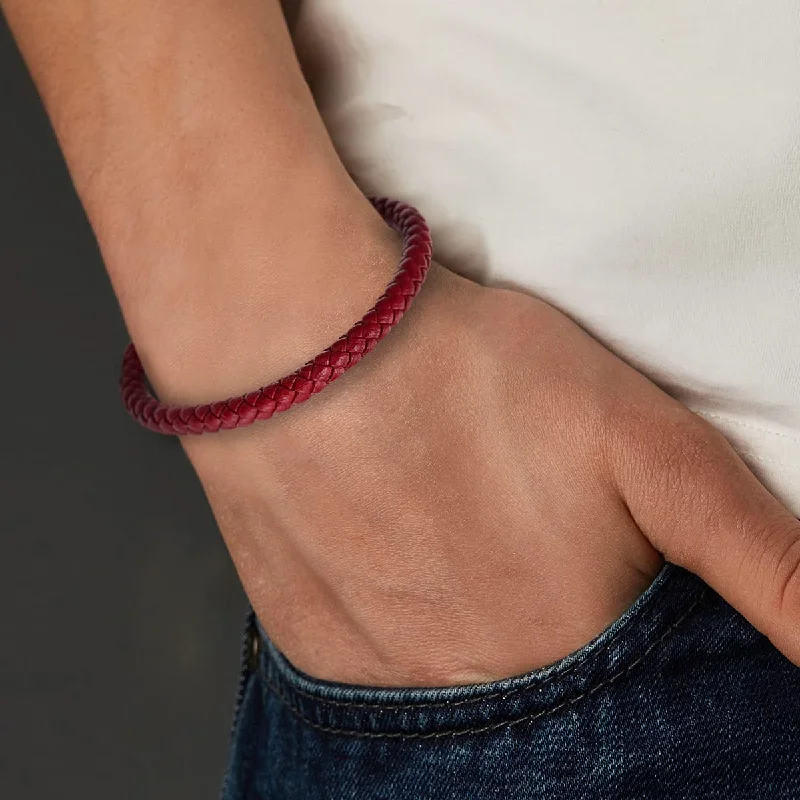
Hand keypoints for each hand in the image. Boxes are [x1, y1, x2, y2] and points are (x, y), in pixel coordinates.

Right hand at [182, 262, 799, 686]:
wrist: (304, 348)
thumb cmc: (469, 373)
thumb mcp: (644, 442)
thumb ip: (756, 552)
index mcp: (569, 651)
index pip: (631, 701)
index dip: (613, 620)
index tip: (581, 575)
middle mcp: (474, 691)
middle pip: (540, 688)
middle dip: (543, 617)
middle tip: (507, 530)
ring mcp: (383, 683)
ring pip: (457, 684)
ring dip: (470, 622)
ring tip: (450, 530)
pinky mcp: (317, 652)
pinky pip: (380, 671)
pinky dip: (401, 623)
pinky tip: (394, 550)